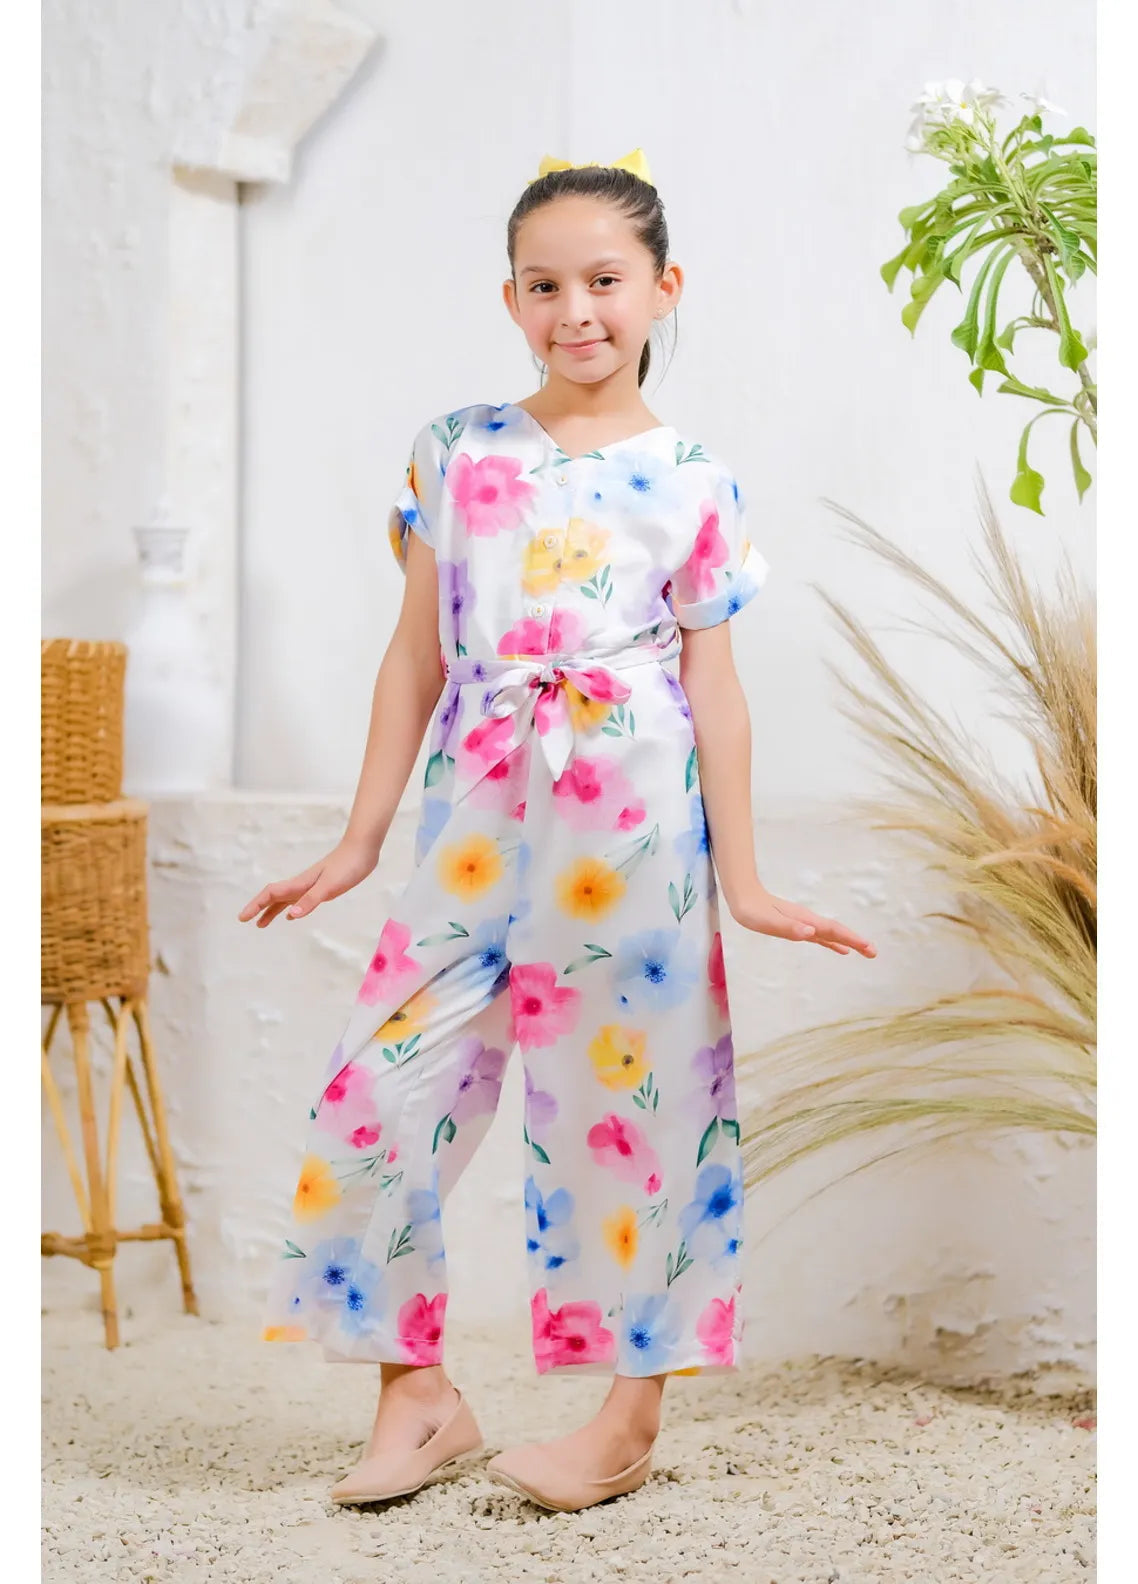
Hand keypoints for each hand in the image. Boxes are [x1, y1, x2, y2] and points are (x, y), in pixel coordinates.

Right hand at [238, 836, 379, 927]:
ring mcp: (311, 885)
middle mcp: (302, 884)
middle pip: (274, 897)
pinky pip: (300, 899)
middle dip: (258, 908)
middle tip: (245, 920)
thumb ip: (311, 900)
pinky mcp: (322, 886)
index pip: (271, 894)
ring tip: (262, 923)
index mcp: (300, 884)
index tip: (242, 918)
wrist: (362, 849)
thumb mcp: (330, 886)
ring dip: (272, 910)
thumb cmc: (347, 866)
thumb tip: (291, 915)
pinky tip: (291, 915)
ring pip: (285, 900)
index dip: (256, 906)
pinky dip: (292, 908)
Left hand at [727, 884, 876, 957]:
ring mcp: (805, 924)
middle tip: (874, 952)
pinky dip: (834, 943)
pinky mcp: (799, 927)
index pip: (833, 930)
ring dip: (848, 942)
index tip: (867, 947)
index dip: (851, 938)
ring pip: (832, 934)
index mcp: (805, 920)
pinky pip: (822, 936)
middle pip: (837, 932)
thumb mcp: (769, 922)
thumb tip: (811, 932)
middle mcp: (808, 921)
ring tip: (865, 951)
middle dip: (856, 941)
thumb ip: (790, 928)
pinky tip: (841, 949)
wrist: (744, 898)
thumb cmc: (754, 911)